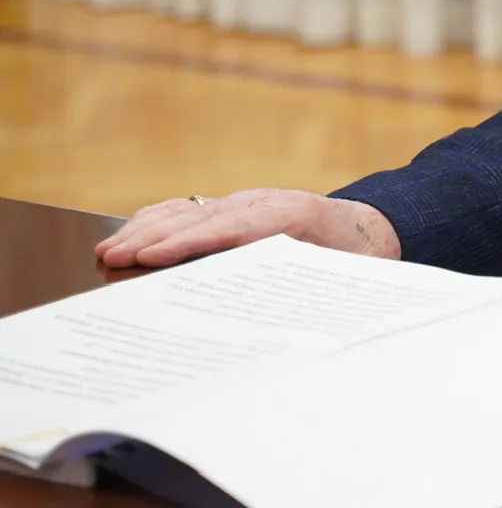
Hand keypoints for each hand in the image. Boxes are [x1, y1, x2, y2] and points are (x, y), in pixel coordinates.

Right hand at [96, 189, 400, 268]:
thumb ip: (320, 289)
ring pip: (190, 209)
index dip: (191, 242)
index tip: (154, 257)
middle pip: (202, 217)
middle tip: (115, 257)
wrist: (371, 224)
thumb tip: (291, 320)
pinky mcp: (237, 206)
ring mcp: (248, 201)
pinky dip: (160, 218)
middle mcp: (265, 202)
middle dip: (156, 237)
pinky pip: (193, 207)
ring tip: (109, 249)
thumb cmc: (361, 256)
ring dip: (148, 227)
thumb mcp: (351, 275)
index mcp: (294, 216)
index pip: (233, 228)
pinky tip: (132, 232)